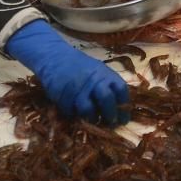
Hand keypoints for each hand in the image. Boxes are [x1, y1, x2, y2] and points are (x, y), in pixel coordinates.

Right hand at [5, 20, 129, 122]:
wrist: (55, 57)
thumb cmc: (81, 66)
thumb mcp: (98, 71)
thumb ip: (108, 86)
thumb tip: (118, 108)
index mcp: (105, 74)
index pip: (120, 90)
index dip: (124, 106)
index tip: (124, 118)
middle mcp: (93, 81)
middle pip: (106, 100)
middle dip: (110, 115)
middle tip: (110, 124)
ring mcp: (77, 88)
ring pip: (88, 110)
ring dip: (92, 119)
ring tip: (92, 120)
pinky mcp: (63, 96)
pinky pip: (71, 112)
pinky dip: (74, 116)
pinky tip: (76, 113)